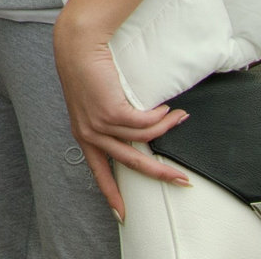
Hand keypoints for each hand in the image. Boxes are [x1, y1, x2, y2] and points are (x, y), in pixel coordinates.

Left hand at [52, 16, 190, 214]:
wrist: (79, 45)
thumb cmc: (88, 69)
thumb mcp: (94, 101)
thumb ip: (110, 121)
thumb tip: (139, 133)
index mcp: (83, 135)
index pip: (98, 171)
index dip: (112, 194)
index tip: (122, 215)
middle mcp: (89, 133)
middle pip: (130, 164)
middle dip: (160, 174)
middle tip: (182, 180)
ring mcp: (99, 124)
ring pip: (144, 138)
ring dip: (166, 127)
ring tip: (179, 117)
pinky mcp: (110, 112)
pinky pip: (145, 123)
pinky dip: (160, 117)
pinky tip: (166, 109)